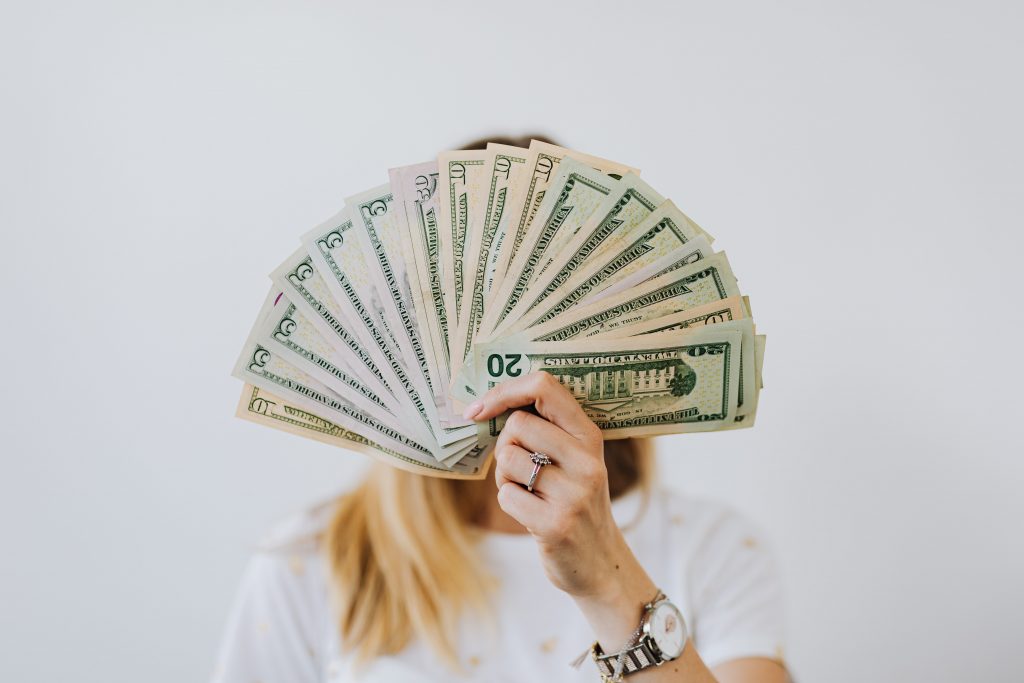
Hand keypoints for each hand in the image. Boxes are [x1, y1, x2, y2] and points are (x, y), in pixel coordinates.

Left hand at [463, 372, 653, 602]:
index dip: (504, 391)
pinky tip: (531, 514)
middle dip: (505, 446)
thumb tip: (487, 404)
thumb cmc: (574, 501)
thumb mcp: (575, 460)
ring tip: (528, 493)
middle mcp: (586, 460)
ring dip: (505, 478)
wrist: (599, 563)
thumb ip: (547, 430)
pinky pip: (506, 496)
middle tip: (520, 470)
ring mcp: (574, 493)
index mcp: (589, 436)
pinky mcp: (556, 524)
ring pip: (508, 459)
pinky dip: (509, 503)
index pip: (544, 387)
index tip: (480, 409)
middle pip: (517, 424)